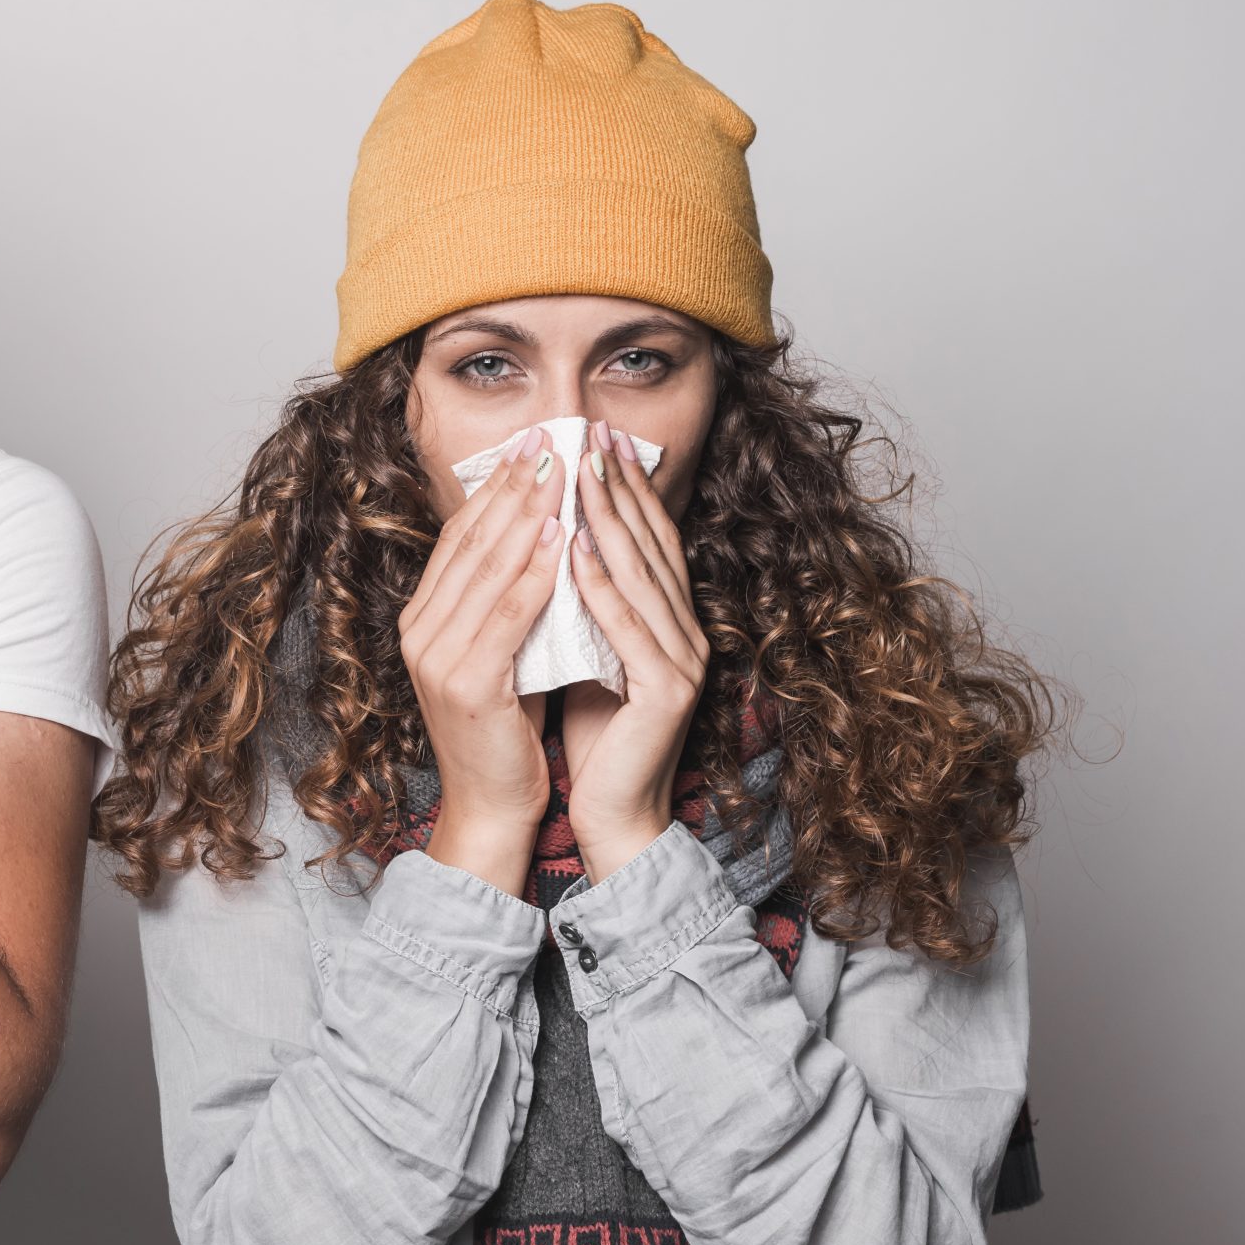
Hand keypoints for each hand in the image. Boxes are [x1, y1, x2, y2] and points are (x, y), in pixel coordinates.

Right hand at [397, 426, 566, 894]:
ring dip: (528, 514)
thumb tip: (541, 535)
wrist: (493, 807)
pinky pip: (508, 615)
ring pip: (488, 569)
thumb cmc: (507, 730)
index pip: (459, 538)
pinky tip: (563, 538)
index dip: (495, 488)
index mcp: (423, 620)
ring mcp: (437, 657)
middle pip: (470, 543)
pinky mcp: (468, 684)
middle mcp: (420, 632)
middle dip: (513, 486)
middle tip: (550, 439)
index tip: (532, 445)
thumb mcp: (501, 651)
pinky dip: (536, 572)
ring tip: (562, 472)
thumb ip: (505, 601)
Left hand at [566, 418, 710, 878]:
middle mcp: (686, 630)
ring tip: (579, 472)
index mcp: (670, 620)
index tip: (594, 438)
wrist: (615, 812)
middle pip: (650, 543)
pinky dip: (601, 585)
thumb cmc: (598, 736)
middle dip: (617, 485)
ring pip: (641, 574)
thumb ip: (586, 605)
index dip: (624, 486)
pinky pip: (628, 626)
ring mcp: (683, 659)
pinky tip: (577, 550)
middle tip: (590, 432)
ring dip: (609, 519)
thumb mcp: (588, 652)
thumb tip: (558, 543)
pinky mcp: (667, 691)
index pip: (647, 538)